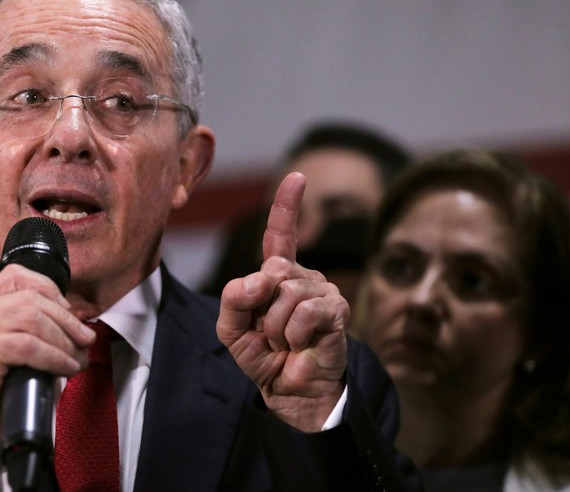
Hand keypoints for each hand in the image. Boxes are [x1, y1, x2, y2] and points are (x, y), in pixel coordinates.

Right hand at [0, 265, 93, 478]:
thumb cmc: (1, 386)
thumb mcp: (17, 344)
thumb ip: (35, 323)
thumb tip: (78, 321)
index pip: (17, 276)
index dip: (51, 292)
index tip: (71, 316)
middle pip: (30, 299)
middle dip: (66, 320)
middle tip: (85, 342)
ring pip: (31, 319)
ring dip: (63, 340)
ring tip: (77, 359)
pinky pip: (27, 345)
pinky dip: (53, 356)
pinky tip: (65, 367)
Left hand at [216, 172, 348, 430]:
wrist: (288, 391)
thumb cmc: (263, 356)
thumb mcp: (231, 329)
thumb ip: (233, 300)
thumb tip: (258, 279)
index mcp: (277, 275)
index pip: (281, 234)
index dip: (287, 206)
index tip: (298, 177)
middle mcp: (303, 276)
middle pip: (272, 270)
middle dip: (261, 307)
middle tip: (268, 333)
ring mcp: (323, 291)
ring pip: (287, 292)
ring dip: (276, 326)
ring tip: (285, 342)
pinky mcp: (337, 311)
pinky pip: (305, 312)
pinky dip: (294, 334)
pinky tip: (300, 345)